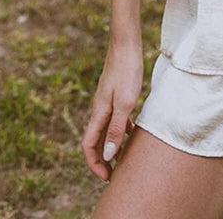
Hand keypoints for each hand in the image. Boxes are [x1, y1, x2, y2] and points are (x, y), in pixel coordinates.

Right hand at [81, 40, 143, 181]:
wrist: (127, 43)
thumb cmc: (127, 70)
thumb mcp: (126, 103)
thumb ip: (117, 129)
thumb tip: (106, 156)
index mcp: (99, 113)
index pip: (88, 146)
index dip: (94, 165)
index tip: (107, 178)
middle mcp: (99, 109)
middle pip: (95, 141)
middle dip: (103, 160)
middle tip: (116, 175)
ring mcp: (107, 101)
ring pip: (106, 131)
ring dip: (112, 147)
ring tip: (126, 159)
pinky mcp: (116, 94)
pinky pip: (115, 119)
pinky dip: (121, 131)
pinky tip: (134, 133)